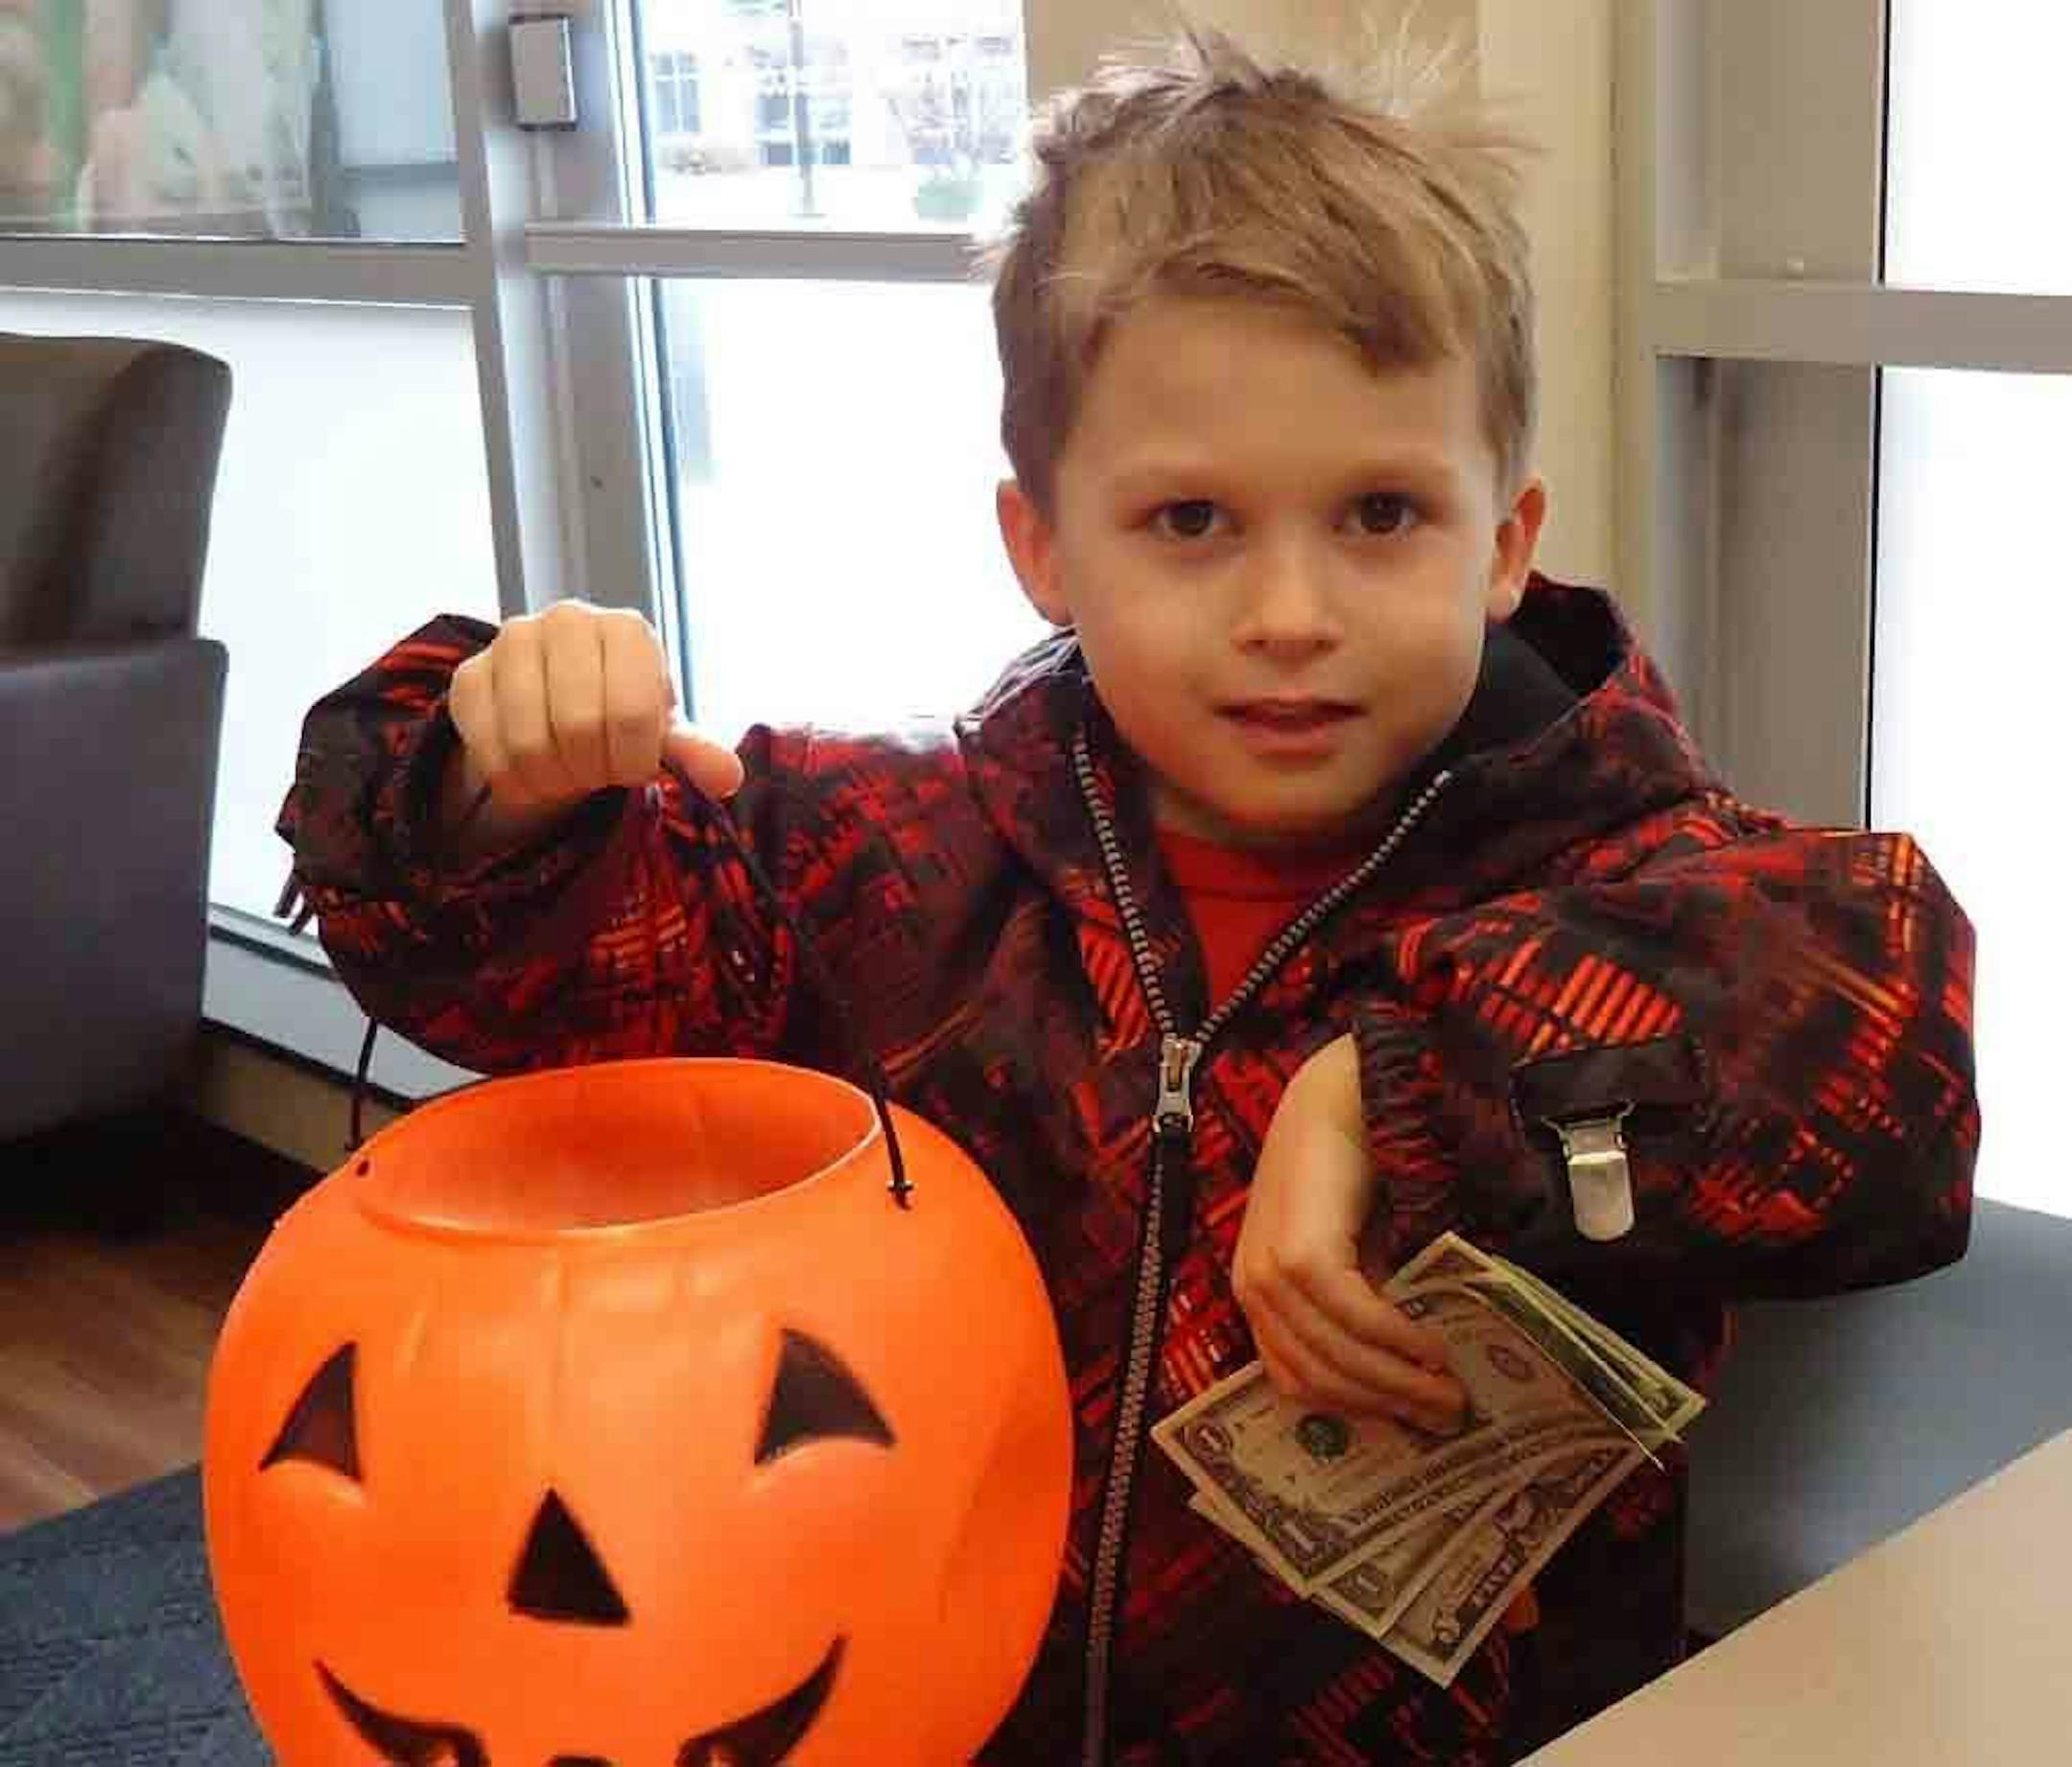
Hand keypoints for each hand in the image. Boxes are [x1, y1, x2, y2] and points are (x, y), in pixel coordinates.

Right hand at [443, 602, 742, 853]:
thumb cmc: (622, 719)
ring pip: (529, 742)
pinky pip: (489, 750)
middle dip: (592, 770)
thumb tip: (727, 775)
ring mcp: (512, 641)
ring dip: (552, 779)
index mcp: (627, 629)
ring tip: (566, 773)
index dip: (633, 760)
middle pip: (579, 726)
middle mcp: (568, 619)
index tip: (633, 769)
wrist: (558, 710)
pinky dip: (514, 781)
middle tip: (597, 773)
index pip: (632, 713)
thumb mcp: (662, 735)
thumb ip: (694, 753)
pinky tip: (530, 773)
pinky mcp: (469, 675)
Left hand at [1233, 1035, 1468, 1430]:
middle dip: (1389, 1407)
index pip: (1297, 1381)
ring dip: (1402, 1384)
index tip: (1409, 1426)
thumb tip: (1406, 1377)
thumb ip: (1359, 1309)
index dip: (1355, 1411)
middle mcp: (1253, 1290)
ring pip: (1339, 1357)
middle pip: (1321, 1379)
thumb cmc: (1347, 1174)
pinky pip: (1356, 1319)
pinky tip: (1435, 1350)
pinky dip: (1399, 1342)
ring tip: (1453, 1394)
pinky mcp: (1302, 1255)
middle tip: (1448, 1420)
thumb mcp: (1350, 1255)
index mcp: (1256, 1295)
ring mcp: (1273, 1274)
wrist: (1340, 1097)